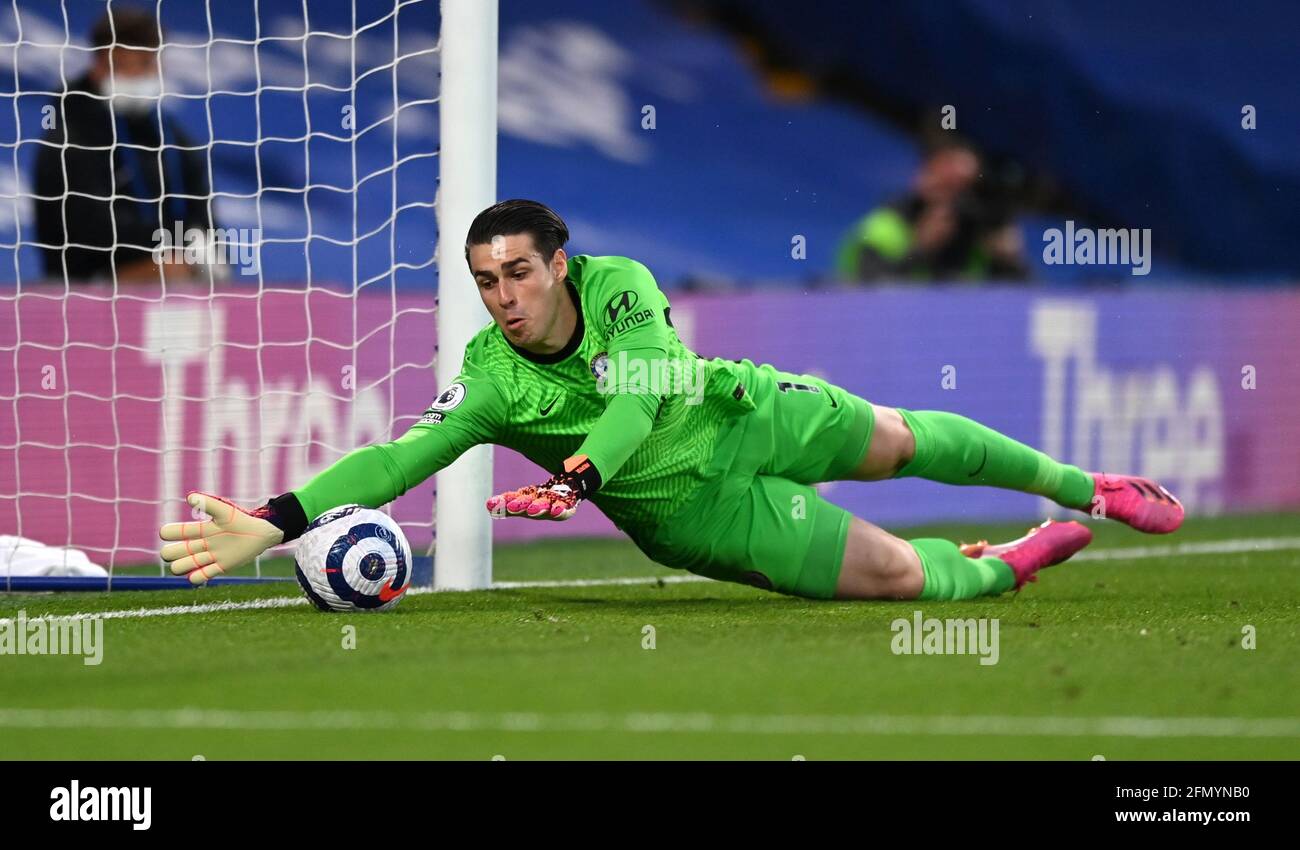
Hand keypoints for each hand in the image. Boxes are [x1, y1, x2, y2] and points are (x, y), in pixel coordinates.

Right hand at [158, 492, 283, 583]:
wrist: (262, 533)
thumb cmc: (242, 519)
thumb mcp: (223, 511)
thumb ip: (207, 504)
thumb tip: (189, 498)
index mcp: (201, 530)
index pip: (174, 532)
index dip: (168, 533)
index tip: (167, 532)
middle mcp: (202, 544)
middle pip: (173, 552)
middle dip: (170, 553)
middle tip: (179, 552)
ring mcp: (211, 556)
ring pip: (183, 565)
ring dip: (181, 566)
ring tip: (189, 563)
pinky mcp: (221, 567)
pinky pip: (201, 576)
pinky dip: (196, 577)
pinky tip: (198, 574)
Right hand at [486, 474, 581, 520]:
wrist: (566, 493)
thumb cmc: (540, 500)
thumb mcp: (523, 498)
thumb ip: (506, 502)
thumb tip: (488, 505)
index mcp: (525, 504)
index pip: (512, 502)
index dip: (503, 504)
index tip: (491, 505)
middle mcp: (537, 508)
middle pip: (528, 506)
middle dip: (520, 506)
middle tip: (511, 507)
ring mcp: (552, 508)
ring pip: (544, 507)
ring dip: (537, 509)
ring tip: (530, 510)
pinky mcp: (566, 507)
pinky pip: (563, 509)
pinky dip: (560, 510)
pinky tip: (556, 511)